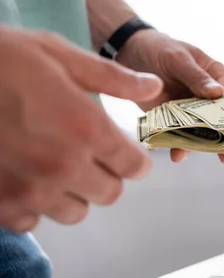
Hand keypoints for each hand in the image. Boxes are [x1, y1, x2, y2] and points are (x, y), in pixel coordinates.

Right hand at [0, 26, 161, 231]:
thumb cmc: (0, 58)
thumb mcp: (59, 55)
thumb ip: (113, 79)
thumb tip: (154, 88)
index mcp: (86, 129)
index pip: (134, 167)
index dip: (133, 158)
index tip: (123, 151)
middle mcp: (63, 166)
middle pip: (109, 194)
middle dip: (106, 175)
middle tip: (86, 154)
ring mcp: (29, 190)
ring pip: (74, 212)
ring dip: (72, 193)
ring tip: (52, 165)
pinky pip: (32, 222)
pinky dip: (32, 205)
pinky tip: (22, 177)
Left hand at [116, 30, 223, 163]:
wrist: (131, 52)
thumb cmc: (161, 48)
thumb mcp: (178, 59)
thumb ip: (196, 77)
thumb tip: (219, 93)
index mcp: (217, 77)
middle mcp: (207, 97)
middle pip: (219, 121)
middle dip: (221, 139)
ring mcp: (190, 110)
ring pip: (198, 131)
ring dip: (194, 145)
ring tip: (183, 154)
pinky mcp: (172, 118)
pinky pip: (177, 133)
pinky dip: (174, 143)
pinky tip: (171, 151)